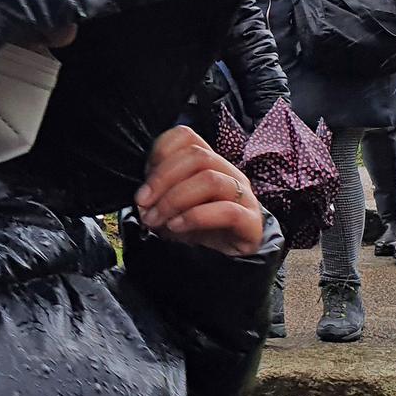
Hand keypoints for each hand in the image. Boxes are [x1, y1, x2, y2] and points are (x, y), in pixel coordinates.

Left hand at [133, 126, 264, 256]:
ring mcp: (244, 195)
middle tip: (144, 205)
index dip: (160, 152)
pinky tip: (177, 226)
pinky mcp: (252, 222)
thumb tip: (142, 198)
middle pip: (197, 156)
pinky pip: (228, 211)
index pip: (186, 136)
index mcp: (209, 161)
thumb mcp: (171, 206)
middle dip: (162, 179)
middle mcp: (229, 172)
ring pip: (211, 180)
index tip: (144, 181)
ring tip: (156, 219)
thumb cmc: (196, 227)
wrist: (225, 259)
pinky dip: (196, 217)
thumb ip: (157, 194)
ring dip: (175, 199)